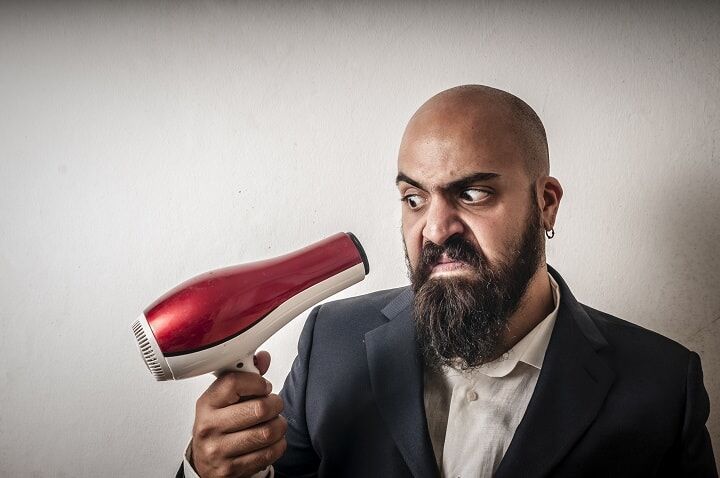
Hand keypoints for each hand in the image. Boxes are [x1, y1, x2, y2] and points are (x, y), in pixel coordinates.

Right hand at [191, 352, 286, 477]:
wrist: (205, 463)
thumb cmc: (219, 426)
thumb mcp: (225, 400)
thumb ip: (246, 378)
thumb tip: (263, 358)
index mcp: (206, 404)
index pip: (233, 382)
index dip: (257, 381)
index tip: (264, 386)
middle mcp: (209, 427)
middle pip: (258, 409)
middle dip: (275, 404)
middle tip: (275, 405)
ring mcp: (219, 451)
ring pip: (267, 432)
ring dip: (279, 426)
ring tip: (275, 423)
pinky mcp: (231, 469)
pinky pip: (268, 454)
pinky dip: (278, 445)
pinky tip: (272, 441)